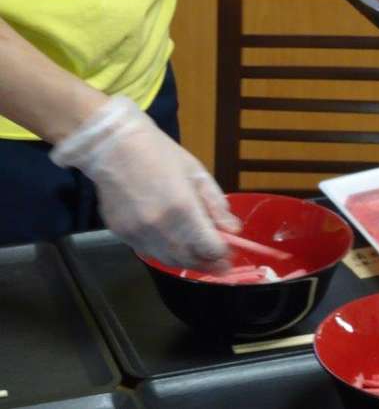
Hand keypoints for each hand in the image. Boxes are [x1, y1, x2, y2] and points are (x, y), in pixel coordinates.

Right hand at [50, 96, 239, 270]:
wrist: (112, 147)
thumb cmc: (160, 153)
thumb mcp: (196, 172)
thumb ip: (215, 204)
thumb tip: (232, 230)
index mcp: (183, 208)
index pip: (209, 246)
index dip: (222, 253)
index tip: (229, 253)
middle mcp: (161, 227)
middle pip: (190, 259)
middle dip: (208, 264)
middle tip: (220, 265)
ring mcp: (139, 233)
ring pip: (169, 260)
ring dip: (187, 262)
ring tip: (199, 258)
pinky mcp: (123, 235)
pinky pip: (149, 252)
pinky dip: (165, 253)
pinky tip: (173, 246)